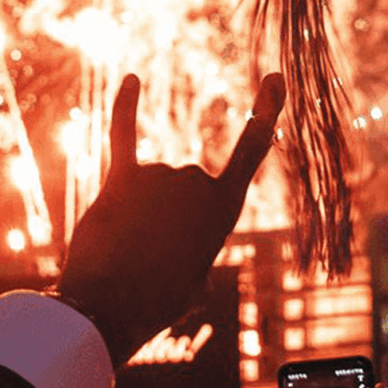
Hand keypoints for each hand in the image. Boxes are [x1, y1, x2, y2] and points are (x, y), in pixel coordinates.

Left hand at [54, 73, 283, 364]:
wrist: (112, 308)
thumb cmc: (156, 300)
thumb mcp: (193, 281)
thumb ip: (190, 251)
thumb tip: (168, 240)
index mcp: (224, 207)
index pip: (251, 152)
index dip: (265, 114)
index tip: (275, 79)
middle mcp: (197, 181)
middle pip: (181, 186)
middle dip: (163, 219)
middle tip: (151, 258)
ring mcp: (160, 176)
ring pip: (148, 185)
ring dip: (136, 214)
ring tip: (128, 250)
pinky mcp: (121, 178)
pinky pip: (123, 134)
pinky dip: (125, 107)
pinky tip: (131, 80)